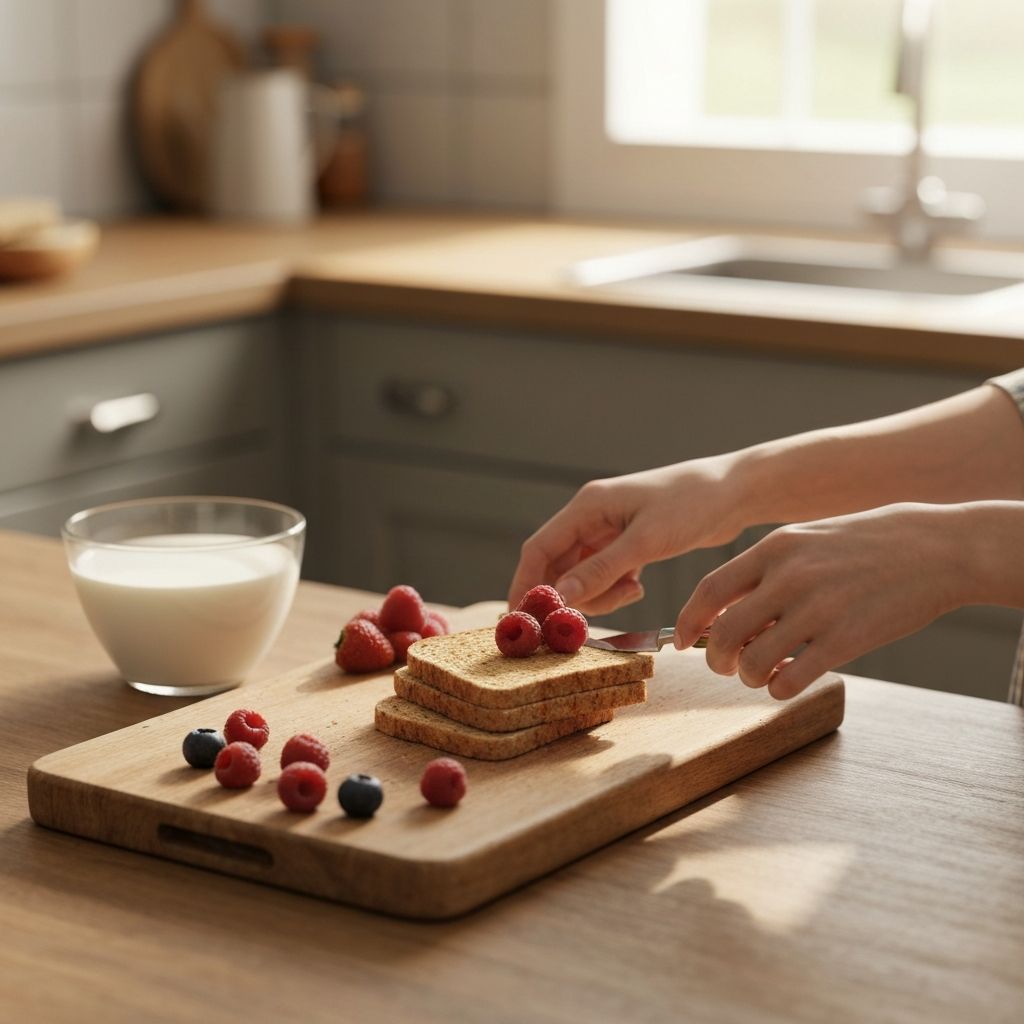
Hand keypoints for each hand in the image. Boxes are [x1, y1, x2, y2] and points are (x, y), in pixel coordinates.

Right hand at [509, 456, 746, 614]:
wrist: (734, 493)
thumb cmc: (691, 505)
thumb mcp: (645, 541)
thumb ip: (601, 569)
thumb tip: (560, 596)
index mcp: (587, 506)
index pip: (538, 548)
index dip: (526, 583)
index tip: (524, 619)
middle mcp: (591, 518)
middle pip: (558, 566)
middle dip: (570, 595)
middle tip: (589, 619)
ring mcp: (608, 532)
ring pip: (581, 576)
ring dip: (598, 594)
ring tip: (632, 591)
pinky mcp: (626, 544)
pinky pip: (604, 575)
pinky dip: (614, 588)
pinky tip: (639, 585)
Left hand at [674, 503, 971, 699]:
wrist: (936, 548)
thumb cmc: (866, 544)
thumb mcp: (806, 539)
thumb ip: (766, 571)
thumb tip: (728, 612)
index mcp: (773, 548)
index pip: (708, 591)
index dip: (688, 623)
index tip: (682, 642)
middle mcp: (788, 577)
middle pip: (722, 632)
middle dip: (714, 658)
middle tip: (724, 666)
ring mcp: (817, 609)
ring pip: (752, 661)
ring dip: (748, 677)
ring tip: (760, 674)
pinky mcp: (846, 639)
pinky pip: (790, 679)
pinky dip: (779, 689)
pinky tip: (787, 682)